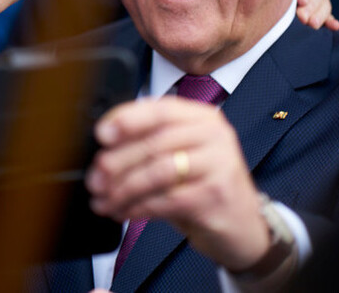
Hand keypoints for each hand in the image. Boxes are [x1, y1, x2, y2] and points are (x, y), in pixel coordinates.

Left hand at [86, 97, 268, 271]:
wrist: (244, 228)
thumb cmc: (205, 188)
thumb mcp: (183, 157)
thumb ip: (153, 144)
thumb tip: (105, 149)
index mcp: (203, 118)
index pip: (160, 109)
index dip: (126, 119)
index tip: (101, 134)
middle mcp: (214, 135)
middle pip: (154, 142)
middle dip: (117, 162)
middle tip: (95, 178)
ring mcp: (219, 165)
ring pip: (158, 171)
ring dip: (123, 188)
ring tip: (104, 200)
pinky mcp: (216, 196)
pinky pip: (166, 200)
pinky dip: (138, 207)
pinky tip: (124, 212)